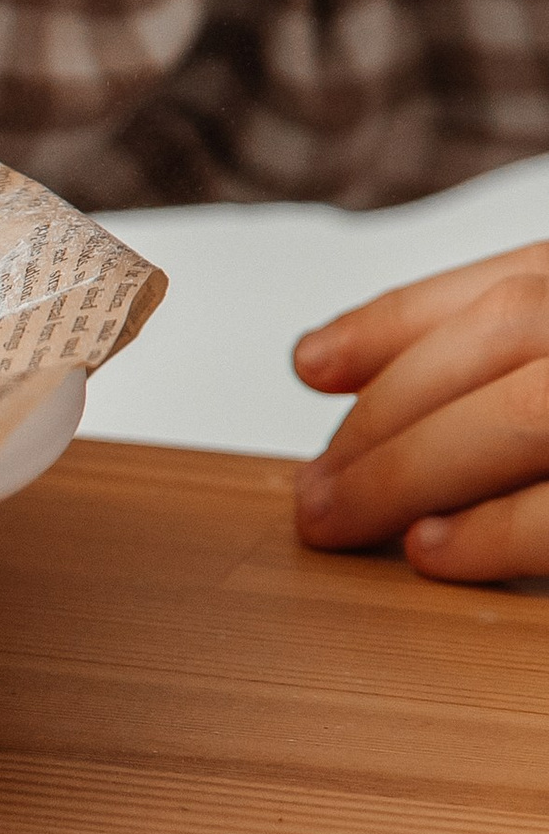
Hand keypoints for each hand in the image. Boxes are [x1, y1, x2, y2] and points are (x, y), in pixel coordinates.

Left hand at [292, 248, 548, 581]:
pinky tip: (426, 549)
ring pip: (524, 411)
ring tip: (337, 521)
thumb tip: (325, 362)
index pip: (508, 283)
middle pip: (503, 331)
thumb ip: (495, 361)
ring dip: (407, 471)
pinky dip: (488, 533)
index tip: (310, 363)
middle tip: (311, 488)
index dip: (396, 323)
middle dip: (384, 410)